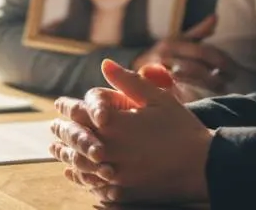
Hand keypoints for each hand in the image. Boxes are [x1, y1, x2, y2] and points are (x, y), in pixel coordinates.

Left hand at [51, 59, 212, 204]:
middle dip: (61, 131)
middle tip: (52, 127)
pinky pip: (93, 185)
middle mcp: (109, 150)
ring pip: (79, 165)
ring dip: (65, 156)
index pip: (79, 113)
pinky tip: (76, 174)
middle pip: (74, 140)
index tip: (59, 104)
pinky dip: (81, 178)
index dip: (67, 107)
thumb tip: (105, 63)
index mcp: (115, 124)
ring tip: (56, 149)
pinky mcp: (122, 191)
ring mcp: (114, 174)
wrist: (203, 166)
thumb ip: (128, 81)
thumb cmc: (181, 128)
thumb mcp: (157, 98)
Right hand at [131, 14, 238, 93]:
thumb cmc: (162, 55)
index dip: (221, 61)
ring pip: (187, 82)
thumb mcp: (178, 39)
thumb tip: (215, 17)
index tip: (234, 70)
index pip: (202, 52)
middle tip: (228, 83)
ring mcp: (157, 74)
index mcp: (172, 44)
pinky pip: (177, 94)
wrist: (132, 70)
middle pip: (195, 69)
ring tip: (221, 90)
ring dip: (206, 87)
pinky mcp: (155, 90)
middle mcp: (164, 57)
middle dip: (214, 77)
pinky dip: (193, 97)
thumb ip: (199, 31)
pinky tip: (205, 98)